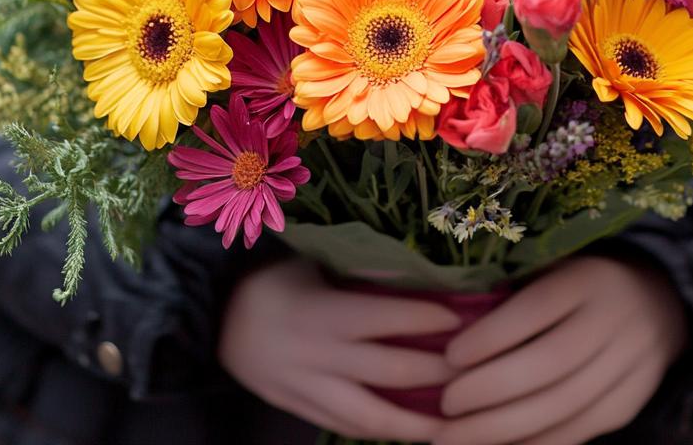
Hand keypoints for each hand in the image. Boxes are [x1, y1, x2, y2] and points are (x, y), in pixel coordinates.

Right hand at [218, 257, 460, 440]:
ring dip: (418, 423)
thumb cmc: (272, 280)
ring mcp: (307, 389)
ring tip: (458, 424)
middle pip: (392, 370)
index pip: (390, 317)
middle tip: (480, 371)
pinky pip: (347, 427)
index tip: (467, 318)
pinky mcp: (300, 408)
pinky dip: (382, 431)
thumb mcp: (313, 264)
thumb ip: (361, 273)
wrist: (212, 317)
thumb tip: (421, 270)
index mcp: (324, 313)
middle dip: (440, 373)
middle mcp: (318, 356)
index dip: (432, 318)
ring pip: (372, 416)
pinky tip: (413, 432)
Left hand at [435, 256, 685, 444]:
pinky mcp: (628, 404)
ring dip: (502, 429)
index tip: (450, 355)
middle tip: (445, 405)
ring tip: (453, 438)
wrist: (656, 303)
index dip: (493, 336)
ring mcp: (629, 367)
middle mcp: (614, 321)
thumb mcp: (549, 268)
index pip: (538, 308)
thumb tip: (442, 325)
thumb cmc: (574, 284)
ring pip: (564, 406)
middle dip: (491, 390)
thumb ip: (508, 290)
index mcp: (588, 280)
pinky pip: (577, 432)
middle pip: (551, 364)